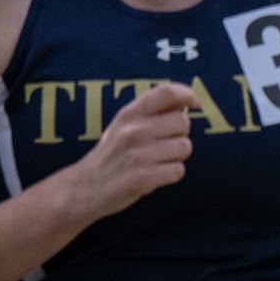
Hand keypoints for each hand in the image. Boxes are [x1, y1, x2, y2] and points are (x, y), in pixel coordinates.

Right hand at [68, 81, 197, 218]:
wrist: (84, 188)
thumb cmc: (113, 154)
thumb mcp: (124, 125)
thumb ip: (152, 112)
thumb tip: (184, 101)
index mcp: (129, 114)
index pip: (167, 92)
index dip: (187, 94)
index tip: (195, 104)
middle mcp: (134, 131)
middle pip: (183, 122)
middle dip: (180, 135)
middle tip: (162, 146)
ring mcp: (138, 155)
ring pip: (185, 147)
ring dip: (176, 157)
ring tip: (155, 162)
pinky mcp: (143, 178)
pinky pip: (178, 170)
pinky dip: (171, 175)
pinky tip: (154, 176)